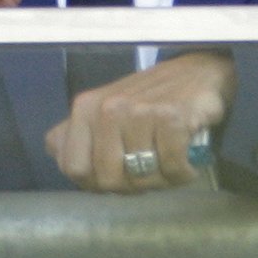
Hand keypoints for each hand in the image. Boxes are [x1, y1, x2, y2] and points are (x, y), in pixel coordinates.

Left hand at [45, 51, 236, 191]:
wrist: (198, 72)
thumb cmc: (150, 98)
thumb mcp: (106, 109)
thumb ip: (78, 133)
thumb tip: (58, 153)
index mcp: (86, 108)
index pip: (75, 169)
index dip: (96, 183)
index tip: (119, 175)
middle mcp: (108, 108)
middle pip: (108, 179)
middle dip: (133, 185)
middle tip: (150, 173)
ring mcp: (139, 112)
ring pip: (141, 177)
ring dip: (162, 181)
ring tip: (171, 166)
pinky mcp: (170, 117)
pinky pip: (171, 167)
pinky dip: (183, 173)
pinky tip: (187, 163)